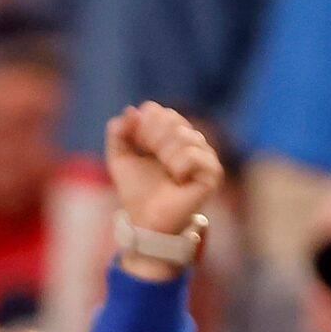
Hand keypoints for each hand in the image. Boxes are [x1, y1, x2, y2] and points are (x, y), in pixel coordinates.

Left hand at [103, 102, 222, 259]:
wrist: (147, 221)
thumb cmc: (137, 191)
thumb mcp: (120, 159)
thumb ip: (118, 133)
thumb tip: (130, 111)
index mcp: (171, 132)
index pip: (155, 111)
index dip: (140, 130)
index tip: (139, 150)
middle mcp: (191, 139)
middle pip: (169, 118)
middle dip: (152, 140)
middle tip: (154, 161)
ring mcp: (204, 154)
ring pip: (182, 135)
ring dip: (165, 156)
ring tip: (166, 173)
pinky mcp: (212, 172)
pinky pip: (192, 155)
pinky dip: (178, 167)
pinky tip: (178, 179)